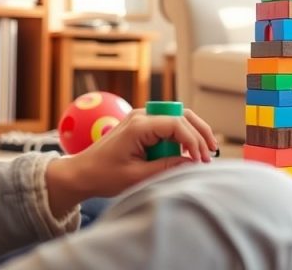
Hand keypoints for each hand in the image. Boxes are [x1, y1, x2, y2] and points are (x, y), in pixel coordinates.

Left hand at [45, 107, 218, 216]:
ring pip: (178, 116)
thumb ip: (166, 167)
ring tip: (206, 150)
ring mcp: (142, 117)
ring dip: (194, 131)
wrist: (81, 172)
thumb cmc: (104, 175)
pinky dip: (183, 134)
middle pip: (182, 115)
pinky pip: (169, 123)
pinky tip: (191, 148)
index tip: (200, 160)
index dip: (193, 141)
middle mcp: (141, 115)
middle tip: (210, 153)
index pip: (176, 125)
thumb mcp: (137, 176)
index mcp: (138, 126)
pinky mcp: (143, 124)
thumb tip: (192, 162)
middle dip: (199, 133)